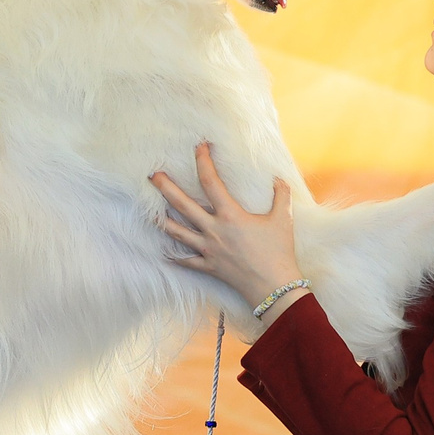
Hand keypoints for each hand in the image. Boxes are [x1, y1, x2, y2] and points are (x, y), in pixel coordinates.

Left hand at [150, 144, 303, 309]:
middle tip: (152, 175)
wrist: (274, 287)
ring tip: (150, 212)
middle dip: (166, 188)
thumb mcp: (284, 220)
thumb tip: (279, 179)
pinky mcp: (209, 266)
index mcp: (230, 215)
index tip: (199, 147)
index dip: (204, 162)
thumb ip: (281, 196)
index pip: (211, 182)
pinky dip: (174, 257)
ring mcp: (208, 249)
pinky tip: (164, 252)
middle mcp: (213, 230)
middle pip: (183, 205)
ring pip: (177, 232)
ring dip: (162, 220)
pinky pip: (186, 261)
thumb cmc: (279, 252)